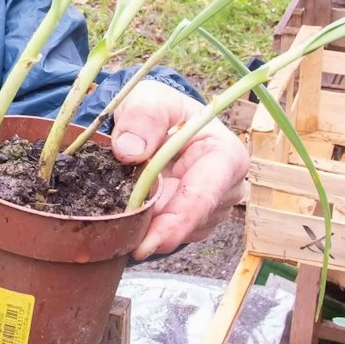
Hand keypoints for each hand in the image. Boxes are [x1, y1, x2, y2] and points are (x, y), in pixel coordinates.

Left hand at [109, 82, 249, 259]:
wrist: (155, 120)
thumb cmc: (158, 108)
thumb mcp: (148, 99)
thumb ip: (141, 117)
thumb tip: (129, 151)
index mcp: (226, 155)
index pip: (203, 196)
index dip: (176, 223)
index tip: (147, 244)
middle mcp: (227, 187)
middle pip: (190, 221)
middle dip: (153, 229)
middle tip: (117, 235)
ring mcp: (213, 207)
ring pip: (179, 232)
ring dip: (149, 226)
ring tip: (123, 207)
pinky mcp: (195, 221)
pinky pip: (171, 234)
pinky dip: (149, 228)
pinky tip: (133, 212)